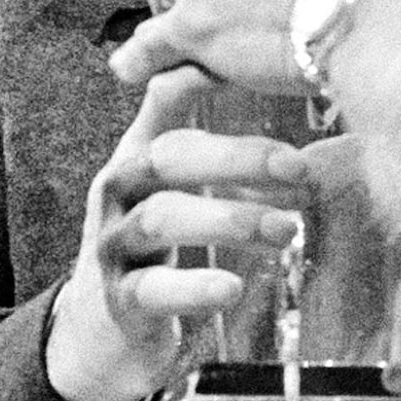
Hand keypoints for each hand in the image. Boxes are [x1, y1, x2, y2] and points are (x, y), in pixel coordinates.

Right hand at [44, 66, 310, 400]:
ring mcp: (112, 245)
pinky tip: (232, 287)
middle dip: (236, 158)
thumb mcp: (167, 186)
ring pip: (162, 219)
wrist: (101, 333)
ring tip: (287, 230)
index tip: (248, 66)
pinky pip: (153, 289)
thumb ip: (201, 140)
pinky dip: (193, 286)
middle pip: (169, 158)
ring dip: (230, 220)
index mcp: (138, 156)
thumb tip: (258, 83)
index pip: (164, 104)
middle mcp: (118, 192)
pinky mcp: (118, 301)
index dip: (198, 80)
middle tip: (299, 168)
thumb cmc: (151, 247)